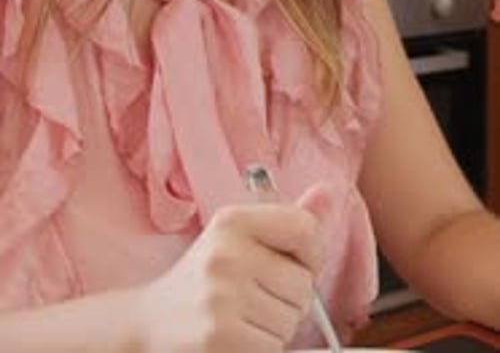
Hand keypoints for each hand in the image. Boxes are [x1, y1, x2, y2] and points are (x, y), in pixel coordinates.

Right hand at [131, 198, 325, 352]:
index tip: (291, 264)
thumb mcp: (238, 239)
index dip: (309, 255)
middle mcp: (227, 253)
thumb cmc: (201, 281)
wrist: (147, 327)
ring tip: (241, 319)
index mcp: (232, 221)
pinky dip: (261, 350)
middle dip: (287, 300)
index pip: (304, 229)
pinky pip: (275, 348)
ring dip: (274, 328)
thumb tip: (328, 193)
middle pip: (303, 285)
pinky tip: (235, 339)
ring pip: (291, 321)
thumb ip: (287, 220)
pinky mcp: (221, 338)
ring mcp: (222, 297)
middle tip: (252, 299)